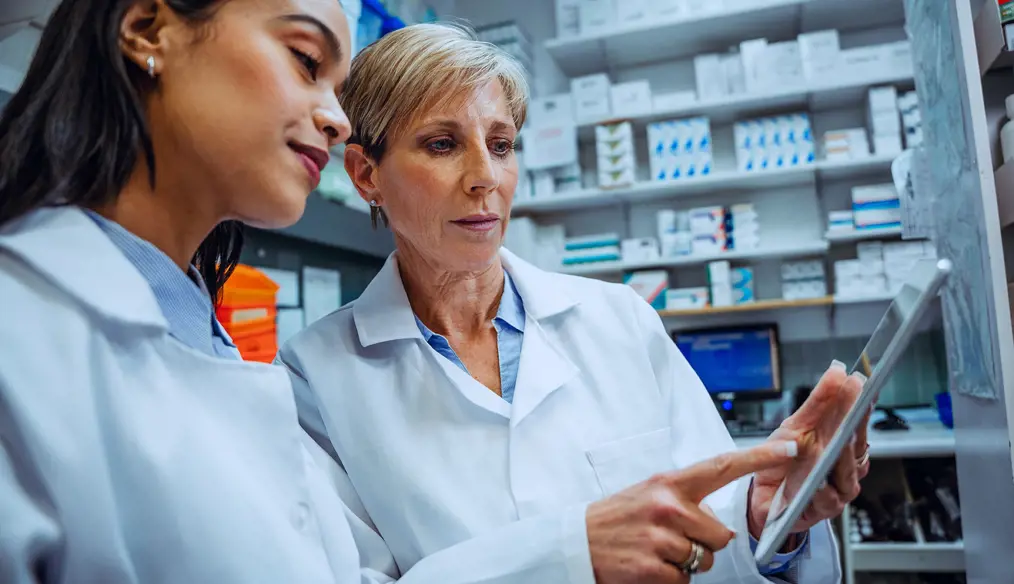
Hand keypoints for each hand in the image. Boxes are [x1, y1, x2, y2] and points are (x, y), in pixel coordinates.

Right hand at [587, 440, 799, 583]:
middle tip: (669, 539)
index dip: (760, 458)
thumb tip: (714, 520)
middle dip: (703, 542)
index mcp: (668, 483)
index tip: (791, 448)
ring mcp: (662, 539)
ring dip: (686, 563)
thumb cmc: (614, 520)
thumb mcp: (647, 495)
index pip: (722, 466)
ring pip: (705, 561)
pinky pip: (686, 582)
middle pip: (721, 534)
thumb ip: (682, 498)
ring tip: (655, 552)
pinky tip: (648, 567)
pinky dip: (671, 580)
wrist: (574, 544)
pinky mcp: (655, 570)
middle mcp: (668, 507)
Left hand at [747, 361, 871, 539]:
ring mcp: (839, 490)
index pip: (858, 421)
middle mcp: (847, 467)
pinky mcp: (824, 510)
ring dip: (840, 455)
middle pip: (854, 443)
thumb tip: (838, 372)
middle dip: (853, 421)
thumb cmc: (783, 460)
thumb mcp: (796, 426)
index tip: (860, 384)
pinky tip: (820, 481)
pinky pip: (827, 499)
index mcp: (844, 445)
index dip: (860, 403)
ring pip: (845, 471)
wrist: (761, 495)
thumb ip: (819, 401)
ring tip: (839, 438)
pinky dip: (824, 490)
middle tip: (853, 401)